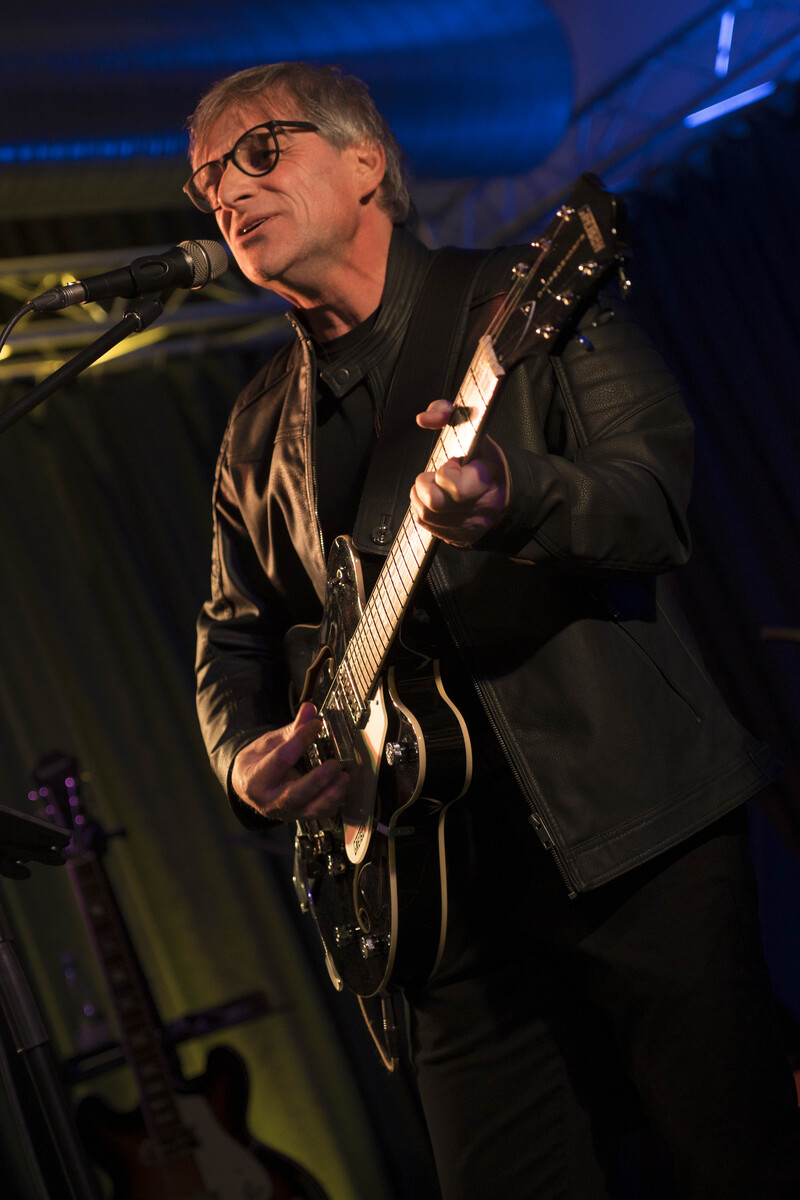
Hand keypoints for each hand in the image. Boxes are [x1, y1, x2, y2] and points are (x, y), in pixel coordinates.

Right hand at [230, 702, 347, 820]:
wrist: (248, 786)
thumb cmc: (258, 763)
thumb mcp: (268, 743)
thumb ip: (291, 729)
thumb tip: (309, 709)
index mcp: (256, 779)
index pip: (280, 760)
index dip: (300, 740)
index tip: (316, 725)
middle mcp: (269, 801)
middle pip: (295, 794)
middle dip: (318, 779)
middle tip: (335, 763)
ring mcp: (286, 812)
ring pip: (310, 810)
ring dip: (331, 794)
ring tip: (344, 776)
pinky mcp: (299, 817)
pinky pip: (320, 814)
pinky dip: (334, 801)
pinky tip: (342, 786)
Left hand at [411, 399, 508, 545]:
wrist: (513, 498)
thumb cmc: (491, 464)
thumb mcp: (477, 434)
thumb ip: (449, 413)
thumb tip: (424, 417)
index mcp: (487, 483)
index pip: (453, 486)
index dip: (447, 472)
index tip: (455, 465)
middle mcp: (479, 510)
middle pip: (433, 502)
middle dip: (427, 485)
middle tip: (438, 477)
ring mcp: (467, 528)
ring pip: (425, 515)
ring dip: (422, 497)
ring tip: (436, 487)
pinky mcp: (458, 539)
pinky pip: (426, 527)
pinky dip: (424, 511)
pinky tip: (437, 502)